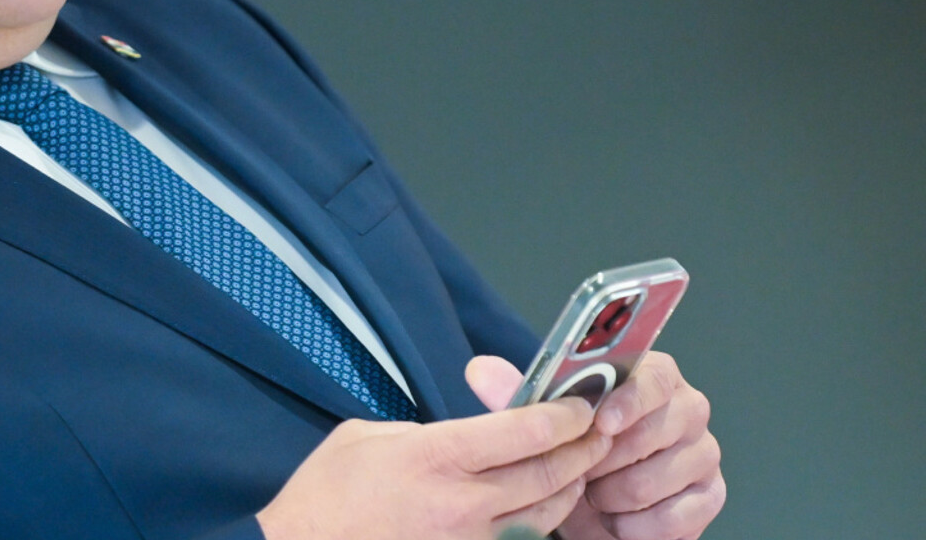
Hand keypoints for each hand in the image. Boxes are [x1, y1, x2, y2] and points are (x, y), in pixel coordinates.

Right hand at [256, 395, 612, 539]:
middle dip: (584, 448)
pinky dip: (541, 521)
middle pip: (550, 473)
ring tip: (581, 464)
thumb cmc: (327, 494)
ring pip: (546, 514)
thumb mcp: (370, 437)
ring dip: (572, 486)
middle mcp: (463, 503)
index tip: (581, 402)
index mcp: (438, 457)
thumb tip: (464, 435)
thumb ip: (428, 431)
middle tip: (599, 430)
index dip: (565, 414)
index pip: (527, 431)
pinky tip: (545, 506)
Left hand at [465, 352, 724, 539]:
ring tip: (597, 497)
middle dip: (614, 457)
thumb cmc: (575, 457)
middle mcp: (687, 409)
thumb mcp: (543, 428)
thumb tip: (480, 370)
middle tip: (585, 473)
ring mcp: (704, 453)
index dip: (631, 399)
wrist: (596, 509)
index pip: (655, 376)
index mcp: (652, 378)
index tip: (603, 422)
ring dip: (620, 494)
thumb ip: (516, 398)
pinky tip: (617, 522)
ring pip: (666, 474)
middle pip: (665, 426)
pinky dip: (639, 526)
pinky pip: (679, 515)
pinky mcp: (710, 496)